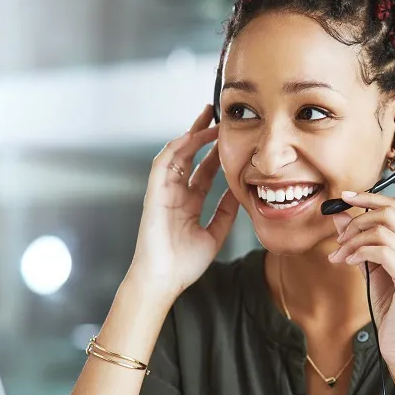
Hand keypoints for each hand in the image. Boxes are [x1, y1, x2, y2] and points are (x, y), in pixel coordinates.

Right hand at [129, 105, 239, 300]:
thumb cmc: (185, 264)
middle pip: (190, 157)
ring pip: (177, 154)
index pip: (204, 172)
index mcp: (188, 204)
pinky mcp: (154, 193)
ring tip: (208, 117)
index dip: (216, 154)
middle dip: (202, 135)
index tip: (232, 139)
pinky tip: (191, 136)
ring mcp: (164, 192)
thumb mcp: (215, 234)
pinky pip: (163, 164)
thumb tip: (241, 191)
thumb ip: (226, 212)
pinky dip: (177, 148)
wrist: (164, 279)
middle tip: (217, 115)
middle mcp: (175, 194)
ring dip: (191, 134)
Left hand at [327, 192, 394, 369]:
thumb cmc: (393, 309)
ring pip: (382, 231)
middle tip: (339, 237)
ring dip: (353, 239)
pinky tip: (349, 263)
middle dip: (358, 219)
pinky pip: (381, 251)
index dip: (369, 197)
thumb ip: (360, 241)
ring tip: (341, 255)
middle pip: (391, 211)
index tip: (344, 198)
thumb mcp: (372, 268)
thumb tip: (341, 216)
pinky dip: (359, 252)